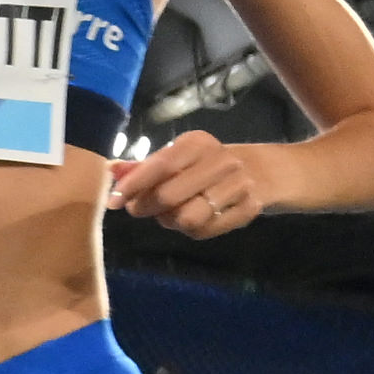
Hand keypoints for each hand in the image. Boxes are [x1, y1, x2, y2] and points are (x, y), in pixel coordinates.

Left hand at [108, 126, 271, 237]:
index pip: (161, 165)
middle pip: (169, 196)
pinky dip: (191, 230)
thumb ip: (143, 166)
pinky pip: (205, 231)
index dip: (133, 185)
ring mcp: (239, 185)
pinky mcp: (249, 209)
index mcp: (198, 143)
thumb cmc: (206, 164)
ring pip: (186, 219)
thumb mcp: (178, 156)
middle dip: (146, 207)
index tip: (114, 200)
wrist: (262, 171)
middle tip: (139, 209)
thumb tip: (110, 170)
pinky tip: (194, 218)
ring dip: (170, 221)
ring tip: (171, 213)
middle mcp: (221, 160)